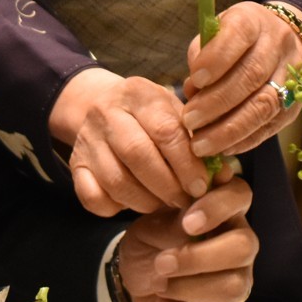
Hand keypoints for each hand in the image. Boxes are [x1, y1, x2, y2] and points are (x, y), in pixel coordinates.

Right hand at [51, 66, 216, 217]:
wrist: (98, 106)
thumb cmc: (151, 115)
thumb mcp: (174, 111)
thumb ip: (198, 137)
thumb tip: (226, 172)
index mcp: (139, 94)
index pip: (165, 130)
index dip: (186, 163)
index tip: (201, 186)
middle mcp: (108, 112)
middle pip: (138, 154)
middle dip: (168, 186)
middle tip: (185, 202)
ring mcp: (87, 139)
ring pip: (116, 180)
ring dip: (145, 201)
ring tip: (163, 205)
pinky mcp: (75, 165)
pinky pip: (91, 197)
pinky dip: (114, 208)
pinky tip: (131, 205)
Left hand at [114, 175, 256, 301]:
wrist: (135, 285)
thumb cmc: (150, 245)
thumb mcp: (151, 227)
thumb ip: (173, 221)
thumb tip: (191, 209)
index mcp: (223, 212)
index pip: (240, 195)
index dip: (219, 206)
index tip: (187, 222)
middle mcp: (239, 245)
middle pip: (245, 247)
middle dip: (199, 257)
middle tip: (161, 263)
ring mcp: (237, 282)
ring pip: (232, 287)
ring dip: (187, 287)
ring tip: (159, 285)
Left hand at [182, 1, 301, 160]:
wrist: (287, 42)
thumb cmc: (237, 40)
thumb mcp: (217, 32)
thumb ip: (201, 55)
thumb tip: (191, 91)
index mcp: (253, 21)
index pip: (239, 35)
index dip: (217, 58)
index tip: (194, 79)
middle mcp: (277, 47)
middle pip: (251, 76)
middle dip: (217, 102)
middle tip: (189, 120)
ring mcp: (291, 78)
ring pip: (263, 106)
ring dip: (229, 130)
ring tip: (200, 144)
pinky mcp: (294, 106)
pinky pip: (269, 127)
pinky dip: (243, 141)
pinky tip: (221, 149)